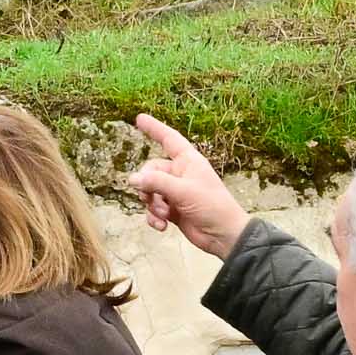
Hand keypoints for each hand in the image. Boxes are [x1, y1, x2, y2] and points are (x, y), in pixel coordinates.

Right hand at [123, 114, 249, 258]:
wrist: (223, 235)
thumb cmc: (212, 206)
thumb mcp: (183, 191)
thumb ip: (156, 183)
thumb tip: (132, 179)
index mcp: (188, 161)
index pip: (168, 139)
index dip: (154, 128)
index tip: (139, 118)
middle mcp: (180, 174)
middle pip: (151, 171)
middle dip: (148, 186)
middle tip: (150, 197)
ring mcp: (175, 192)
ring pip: (150, 191)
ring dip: (152, 204)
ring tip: (163, 215)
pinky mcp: (172, 210)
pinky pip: (153, 209)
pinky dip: (154, 217)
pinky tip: (162, 226)